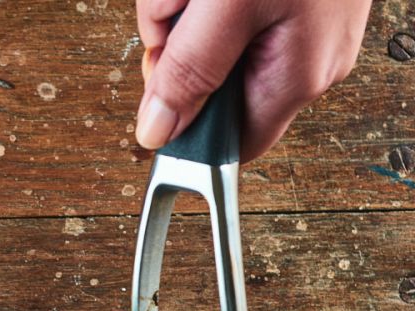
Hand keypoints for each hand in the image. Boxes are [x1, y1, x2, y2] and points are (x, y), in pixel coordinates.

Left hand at [136, 0, 371, 160]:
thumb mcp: (227, 6)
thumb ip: (190, 72)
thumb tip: (159, 133)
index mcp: (296, 75)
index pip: (232, 143)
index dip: (186, 126)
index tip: (160, 93)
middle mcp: (306, 54)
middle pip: (209, 81)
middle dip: (177, 43)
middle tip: (182, 5)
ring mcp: (301, 20)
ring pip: (207, 34)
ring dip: (182, 3)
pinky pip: (221, 4)